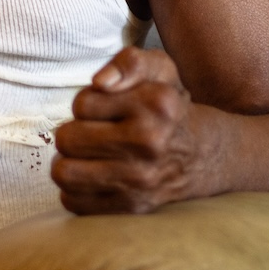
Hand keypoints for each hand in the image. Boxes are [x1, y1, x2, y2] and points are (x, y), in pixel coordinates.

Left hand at [51, 47, 220, 214]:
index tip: (104, 110)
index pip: (82, 104)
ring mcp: (141, 179)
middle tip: (90, 133)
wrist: (204, 155)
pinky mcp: (133, 207)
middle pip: (67, 139)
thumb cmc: (170, 107)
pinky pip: (74, 201)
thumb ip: (129, 62)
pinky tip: (93, 177)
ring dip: (68, 163)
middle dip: (73, 133)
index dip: (86, 104)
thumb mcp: (160, 69)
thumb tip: (100, 82)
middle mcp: (150, 142)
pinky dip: (75, 190)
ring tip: (85, 156)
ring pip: (64, 172)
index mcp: (155, 104)